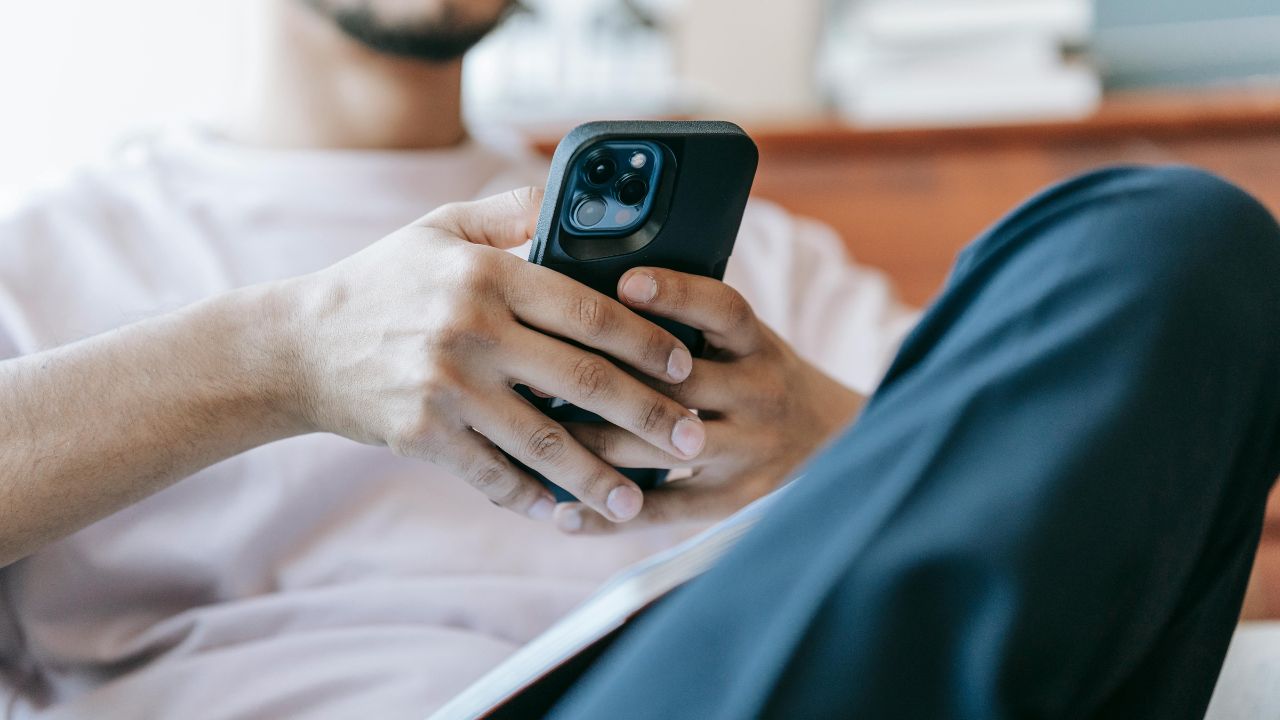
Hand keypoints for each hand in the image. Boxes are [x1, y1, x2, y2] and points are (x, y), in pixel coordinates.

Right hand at [284, 189, 707, 523]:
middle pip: (584, 381)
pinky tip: (568, 516)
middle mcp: (472, 329)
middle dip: (650, 416)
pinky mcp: (423, 436)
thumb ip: (511, 210)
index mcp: (488, 273)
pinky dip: (534, 500)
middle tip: (695, 440)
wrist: (297, 346)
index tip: (686, 365)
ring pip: (545, 441)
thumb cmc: (381, 281)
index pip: (590, 310)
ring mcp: (447, 387)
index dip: (648, 341)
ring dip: (601, 477)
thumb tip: (575, 198)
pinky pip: (493, 476)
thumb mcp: (440, 228)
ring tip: (640, 502)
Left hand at [555, 268, 864, 533]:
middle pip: (676, 386)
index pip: (723, 310)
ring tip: (532, 436)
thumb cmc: (763, 379)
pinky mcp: (734, 502)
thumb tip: (602, 291)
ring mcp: (749, 452)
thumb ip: (694, 324)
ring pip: (658, 450)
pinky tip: (561, 513)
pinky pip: (663, 511)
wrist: (837, 443)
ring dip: (590, 445)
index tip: (623, 284)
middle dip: (603, 380)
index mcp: (760, 346)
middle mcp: (760, 396)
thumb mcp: (748, 342)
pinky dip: (608, 515)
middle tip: (536, 371)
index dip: (676, 293)